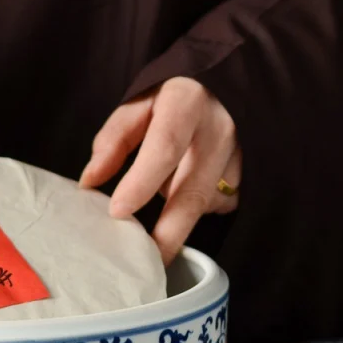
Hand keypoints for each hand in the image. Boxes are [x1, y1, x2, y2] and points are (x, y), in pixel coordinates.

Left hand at [80, 77, 240, 264]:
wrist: (231, 80)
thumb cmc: (175, 96)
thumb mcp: (139, 103)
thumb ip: (113, 141)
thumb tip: (89, 182)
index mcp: (186, 104)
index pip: (165, 148)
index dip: (141, 182)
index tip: (118, 211)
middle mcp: (220, 131)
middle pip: (193, 193)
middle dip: (168, 234)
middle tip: (144, 262)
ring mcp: (242, 154)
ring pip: (205, 202)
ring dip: (180, 209)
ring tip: (164, 189)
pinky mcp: (253, 173)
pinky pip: (222, 203)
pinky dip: (201, 204)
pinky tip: (190, 186)